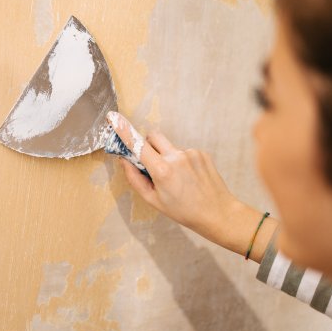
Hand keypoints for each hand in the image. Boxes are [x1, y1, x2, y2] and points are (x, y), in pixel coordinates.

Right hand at [106, 111, 275, 260]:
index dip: (124, 131)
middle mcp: (176, 157)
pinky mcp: (201, 153)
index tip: (114, 118)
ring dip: (166, 156)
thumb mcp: (153, 201)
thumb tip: (125, 161)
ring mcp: (191, 153)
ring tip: (177, 179)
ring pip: (169, 146)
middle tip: (150, 162)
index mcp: (162, 171)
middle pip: (154, 136)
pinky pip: (183, 151)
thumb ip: (135, 179)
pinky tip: (188, 177)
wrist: (217, 212)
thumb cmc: (184, 211)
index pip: (139, 145)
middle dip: (148, 144)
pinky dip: (180, 161)